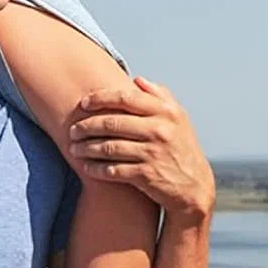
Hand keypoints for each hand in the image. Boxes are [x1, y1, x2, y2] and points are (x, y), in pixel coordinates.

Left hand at [67, 77, 214, 223]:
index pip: (125, 98)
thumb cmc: (181, 147)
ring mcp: (153, 153)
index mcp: (166, 112)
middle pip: (111, 123)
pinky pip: (113, 170)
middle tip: (72, 130)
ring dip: (86, 148)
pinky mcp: (147, 175)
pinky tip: (87, 167)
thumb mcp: (178, 118)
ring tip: (74, 149)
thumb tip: (137, 80)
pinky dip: (96, 169)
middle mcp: (160, 130)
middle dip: (86, 126)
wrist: (195, 187)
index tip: (83, 103)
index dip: (99, 98)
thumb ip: (159, 96)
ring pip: (108, 147)